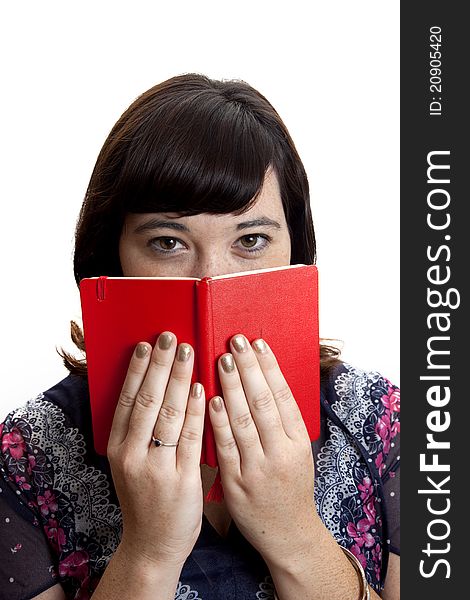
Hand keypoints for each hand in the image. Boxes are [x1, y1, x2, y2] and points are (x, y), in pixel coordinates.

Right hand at [107, 332, 204, 568]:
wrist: (154, 544)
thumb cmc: (146, 498)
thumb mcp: (132, 464)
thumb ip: (140, 431)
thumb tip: (154, 387)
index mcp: (118, 449)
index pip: (127, 400)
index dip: (137, 370)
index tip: (147, 345)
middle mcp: (133, 456)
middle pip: (147, 401)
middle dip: (159, 365)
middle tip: (169, 337)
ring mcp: (157, 469)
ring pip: (168, 415)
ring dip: (178, 379)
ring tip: (187, 352)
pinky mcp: (181, 480)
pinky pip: (190, 438)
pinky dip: (195, 411)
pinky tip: (200, 388)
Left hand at [208, 335, 319, 566]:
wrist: (288, 534)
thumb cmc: (291, 486)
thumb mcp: (298, 452)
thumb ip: (282, 421)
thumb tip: (265, 379)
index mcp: (299, 442)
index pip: (283, 396)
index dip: (269, 367)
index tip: (257, 343)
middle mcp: (282, 454)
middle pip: (263, 403)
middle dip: (248, 368)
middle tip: (235, 341)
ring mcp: (259, 469)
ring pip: (244, 421)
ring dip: (231, 387)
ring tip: (221, 360)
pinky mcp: (237, 484)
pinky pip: (226, 448)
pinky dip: (218, 422)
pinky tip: (211, 399)